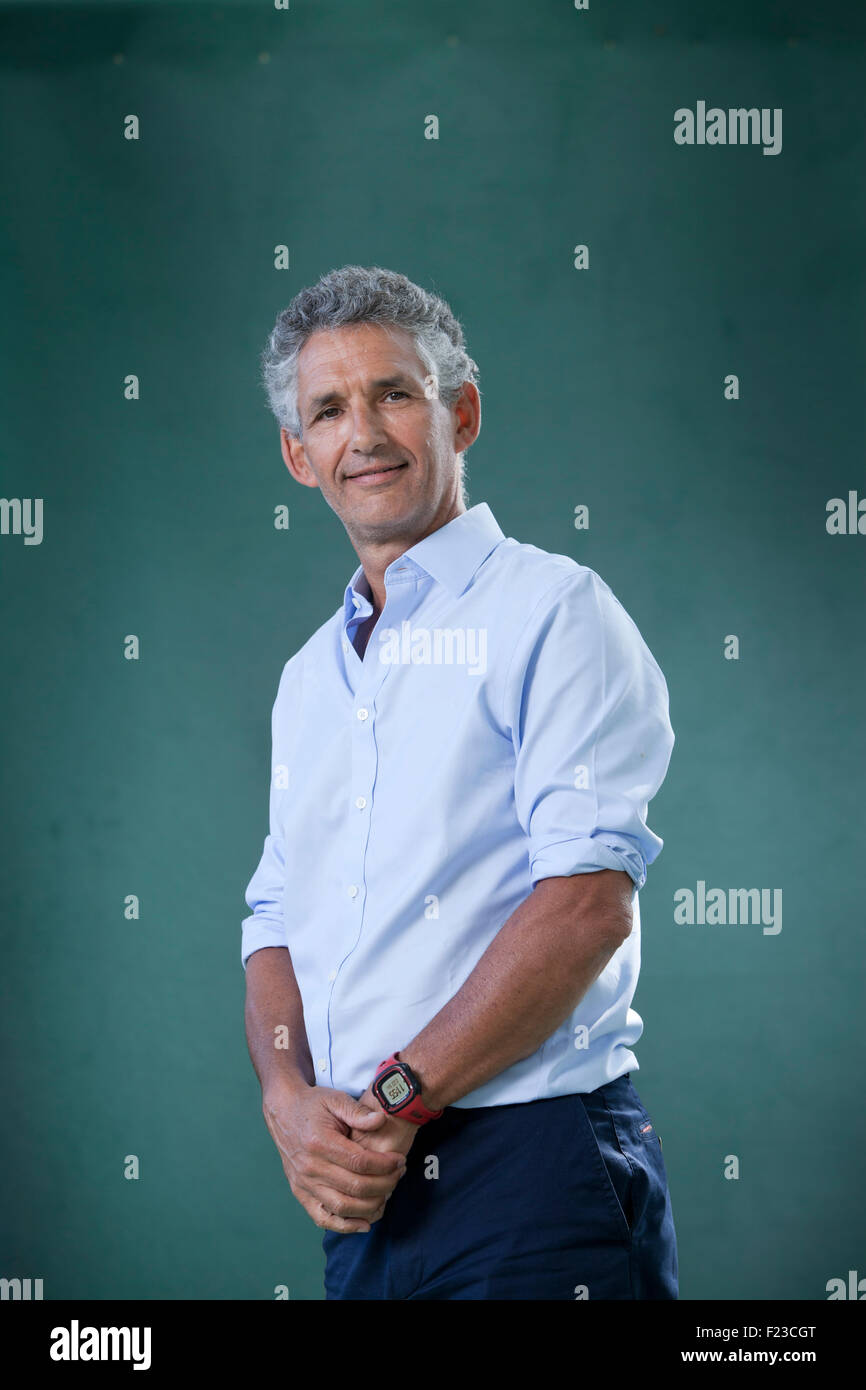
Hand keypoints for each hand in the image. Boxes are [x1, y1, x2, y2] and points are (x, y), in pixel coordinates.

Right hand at [261, 1077, 408, 1233]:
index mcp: (320, 1142)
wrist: (283, 1112)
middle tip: (399, 1174)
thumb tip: (380, 1121)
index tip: (399, 1160)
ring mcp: (303, 1183)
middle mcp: (310, 1167)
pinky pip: (322, 1217)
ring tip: (387, 1193)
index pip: (359, 1162)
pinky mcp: (300, 1192)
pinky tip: (365, 1223)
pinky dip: (344, 1226)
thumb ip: (358, 1112)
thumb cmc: (312, 1105)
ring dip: (371, 1205)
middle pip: (355, 1187)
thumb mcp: (335, 1099)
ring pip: (342, 1206)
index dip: (384, 1165)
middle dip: (384, 1184)